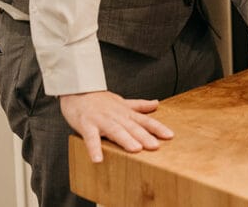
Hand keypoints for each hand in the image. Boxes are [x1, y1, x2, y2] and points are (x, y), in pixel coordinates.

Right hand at [59, 90, 173, 160]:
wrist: (77, 89)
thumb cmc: (99, 100)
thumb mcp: (122, 102)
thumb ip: (139, 105)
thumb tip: (156, 104)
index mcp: (125, 113)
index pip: (144, 120)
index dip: (157, 128)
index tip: (170, 136)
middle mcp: (115, 116)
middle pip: (132, 127)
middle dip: (144, 136)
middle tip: (155, 146)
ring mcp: (101, 120)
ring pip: (115, 130)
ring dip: (125, 139)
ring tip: (135, 149)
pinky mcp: (86, 124)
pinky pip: (90, 137)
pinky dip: (94, 148)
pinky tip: (98, 159)